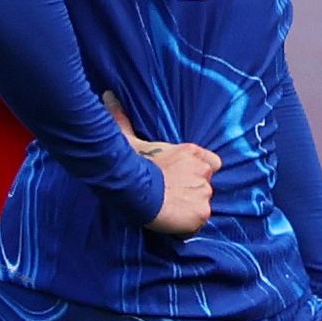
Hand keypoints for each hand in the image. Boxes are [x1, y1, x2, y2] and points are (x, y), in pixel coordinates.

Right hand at [107, 93, 218, 234]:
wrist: (135, 190)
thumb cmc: (133, 164)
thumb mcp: (129, 140)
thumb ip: (123, 120)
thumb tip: (108, 96)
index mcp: (192, 154)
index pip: (213, 162)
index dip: (201, 171)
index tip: (186, 176)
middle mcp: (203, 172)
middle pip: (205, 186)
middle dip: (191, 191)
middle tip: (171, 197)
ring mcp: (204, 193)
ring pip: (202, 204)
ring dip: (189, 208)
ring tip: (169, 210)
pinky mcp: (201, 213)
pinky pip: (198, 222)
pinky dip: (187, 224)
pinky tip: (172, 222)